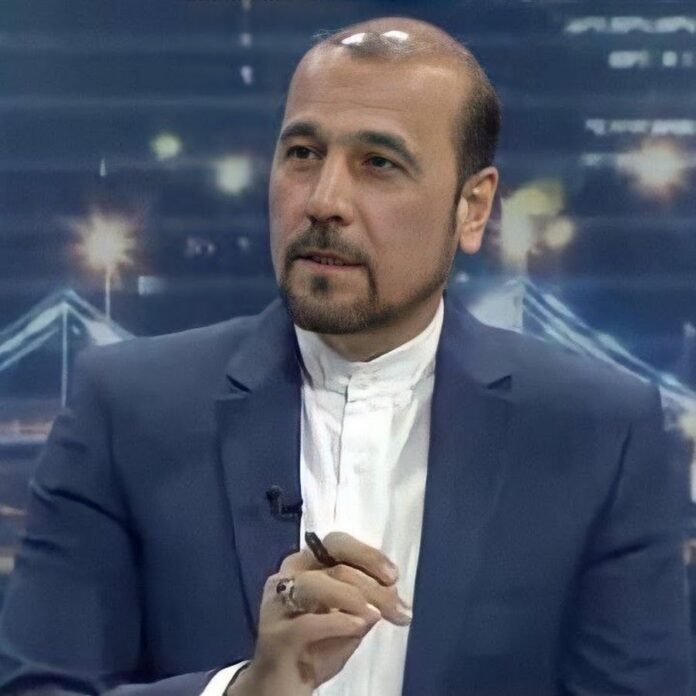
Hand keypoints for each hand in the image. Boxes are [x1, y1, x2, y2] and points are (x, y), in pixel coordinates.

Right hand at [232, 531, 411, 694]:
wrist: (283, 688)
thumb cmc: (318, 648)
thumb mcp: (351, 620)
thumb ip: (367, 602)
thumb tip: (391, 592)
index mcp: (306, 566)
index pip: (337, 543)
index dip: (367, 555)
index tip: (393, 576)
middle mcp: (287, 577)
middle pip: (333, 565)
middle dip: (371, 584)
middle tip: (397, 609)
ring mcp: (277, 606)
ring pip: (314, 584)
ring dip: (352, 597)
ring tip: (375, 616)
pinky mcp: (274, 636)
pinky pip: (307, 623)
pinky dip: (337, 622)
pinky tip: (356, 627)